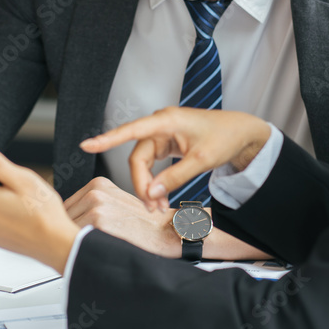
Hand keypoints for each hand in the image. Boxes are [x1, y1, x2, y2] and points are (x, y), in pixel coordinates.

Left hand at [64, 177, 179, 257]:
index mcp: (97, 185)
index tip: (77, 235)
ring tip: (96, 249)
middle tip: (88, 245)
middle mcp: (95, 192)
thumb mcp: (116, 204)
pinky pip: (75, 241)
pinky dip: (81, 250)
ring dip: (73, 244)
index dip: (68, 226)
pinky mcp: (99, 223)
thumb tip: (64, 221)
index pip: (64, 208)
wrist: (169, 233)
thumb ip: (91, 207)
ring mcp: (96, 206)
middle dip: (69, 234)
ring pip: (66, 231)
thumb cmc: (145, 226)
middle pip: (62, 219)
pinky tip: (98, 252)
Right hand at [81, 107, 271, 211]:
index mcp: (166, 122)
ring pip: (143, 163)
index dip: (107, 139)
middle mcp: (160, 126)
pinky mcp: (167, 144)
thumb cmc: (224, 138)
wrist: (242, 133)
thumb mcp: (201, 161)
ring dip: (148, 185)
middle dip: (141, 184)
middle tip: (151, 207)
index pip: (130, 131)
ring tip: (157, 207)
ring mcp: (163, 135)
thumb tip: (151, 193)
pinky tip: (160, 197)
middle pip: (138, 158)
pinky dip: (155, 181)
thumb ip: (174, 177)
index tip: (87, 145)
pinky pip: (153, 164)